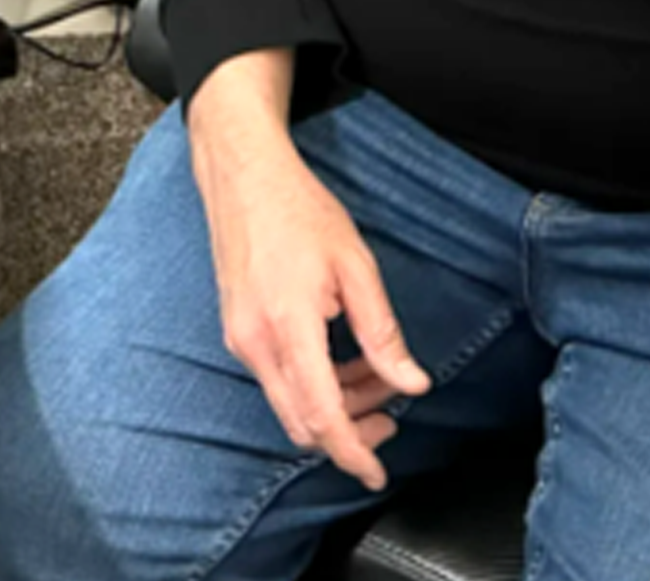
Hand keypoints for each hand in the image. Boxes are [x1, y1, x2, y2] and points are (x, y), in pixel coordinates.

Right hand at [187, 55, 430, 490]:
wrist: (242, 175)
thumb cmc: (300, 211)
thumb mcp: (356, 267)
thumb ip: (382, 333)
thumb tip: (412, 383)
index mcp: (288, 328)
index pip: (321, 414)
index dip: (352, 451)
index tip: (377, 475)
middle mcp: (255, 344)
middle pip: (303, 422)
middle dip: (350, 430)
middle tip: (392, 414)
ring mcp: (240, 340)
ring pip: (291, 402)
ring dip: (335, 403)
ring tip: (376, 374)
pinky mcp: (236, 331)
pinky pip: (277, 379)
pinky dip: (314, 382)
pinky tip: (343, 356)